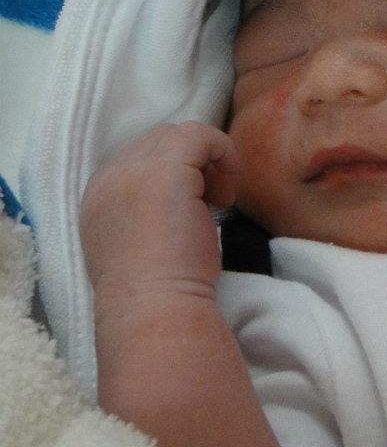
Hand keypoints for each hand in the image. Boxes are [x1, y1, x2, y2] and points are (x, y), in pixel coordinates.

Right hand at [80, 121, 237, 303]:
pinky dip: (223, 152)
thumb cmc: (156, 294)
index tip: (197, 204)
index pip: (139, 159)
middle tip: (212, 202)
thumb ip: (147, 215)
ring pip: (179, 135)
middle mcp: (109, 178)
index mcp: (98, 197)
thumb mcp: (141, 246)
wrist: (154, 311)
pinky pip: (200, 135)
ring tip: (219, 201)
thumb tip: (186, 198)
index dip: (176, 173)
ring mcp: (133, 171)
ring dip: (208, 161)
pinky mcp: (166, 171)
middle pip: (159, 142)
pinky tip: (229, 191)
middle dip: (193, 164)